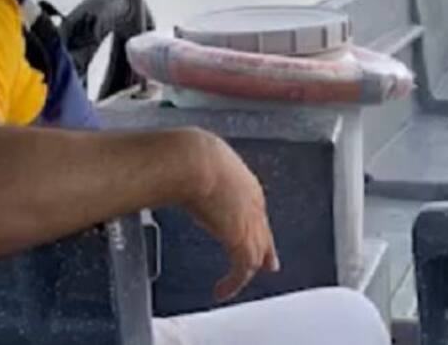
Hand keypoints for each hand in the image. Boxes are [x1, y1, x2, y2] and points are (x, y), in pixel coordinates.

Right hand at [178, 129, 279, 301]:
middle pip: (264, 234)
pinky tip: (222, 290)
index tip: (259, 235)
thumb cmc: (191, 156)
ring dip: (244, 273)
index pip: (257, 212)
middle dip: (265, 251)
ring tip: (230, 287)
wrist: (194, 160)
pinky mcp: (241, 239)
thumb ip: (198, 174)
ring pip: (256, 254)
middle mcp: (254, 204)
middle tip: (269, 265)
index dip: (258, 226)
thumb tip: (178, 169)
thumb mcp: (201, 163)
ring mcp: (250, 222)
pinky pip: (243, 269)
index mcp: (246, 184)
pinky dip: (234, 283)